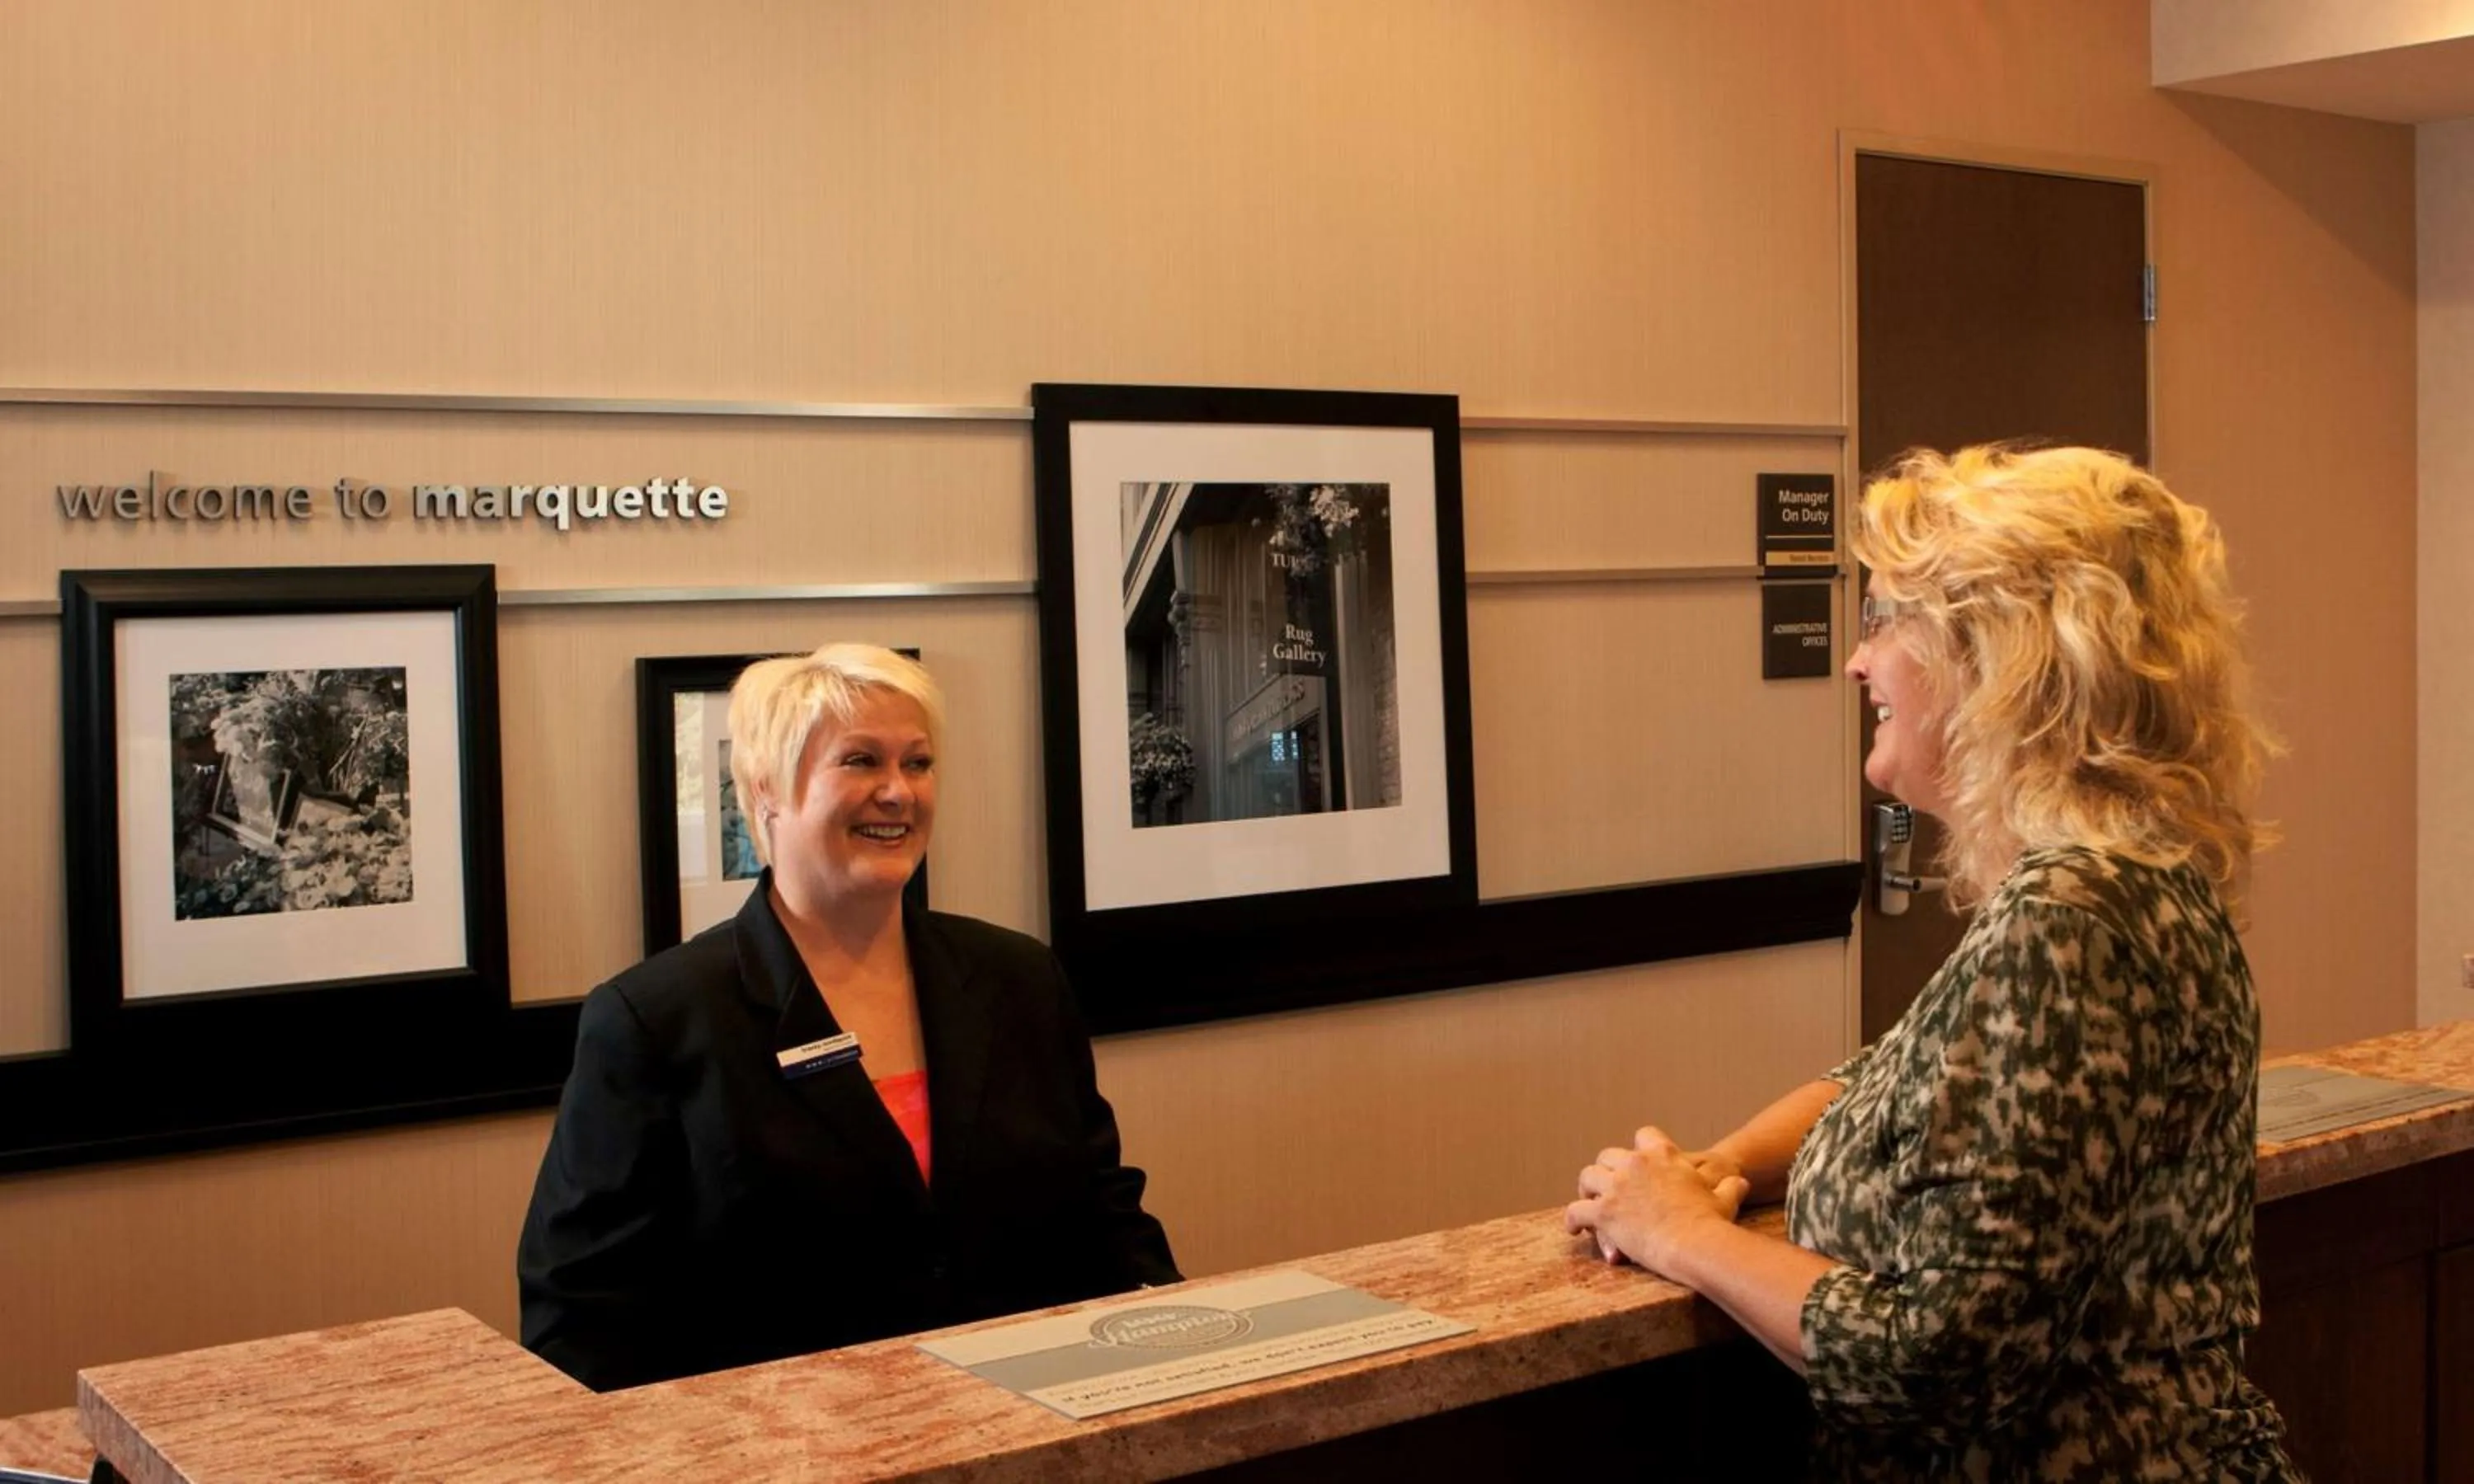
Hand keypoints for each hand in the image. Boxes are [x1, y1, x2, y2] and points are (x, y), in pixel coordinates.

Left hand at [1566, 1126, 1750, 1276]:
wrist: (1696, 1244)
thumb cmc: (1713, 1223)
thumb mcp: (1725, 1198)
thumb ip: (1731, 1187)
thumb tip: (1742, 1182)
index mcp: (1663, 1155)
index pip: (1644, 1135)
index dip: (1640, 1148)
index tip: (1639, 1162)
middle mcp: (1635, 1164)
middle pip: (1608, 1155)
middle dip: (1607, 1169)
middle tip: (1608, 1186)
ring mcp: (1616, 1187)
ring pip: (1587, 1177)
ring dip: (1587, 1190)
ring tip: (1589, 1204)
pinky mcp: (1604, 1212)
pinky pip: (1576, 1210)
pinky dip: (1574, 1220)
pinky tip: (1576, 1229)